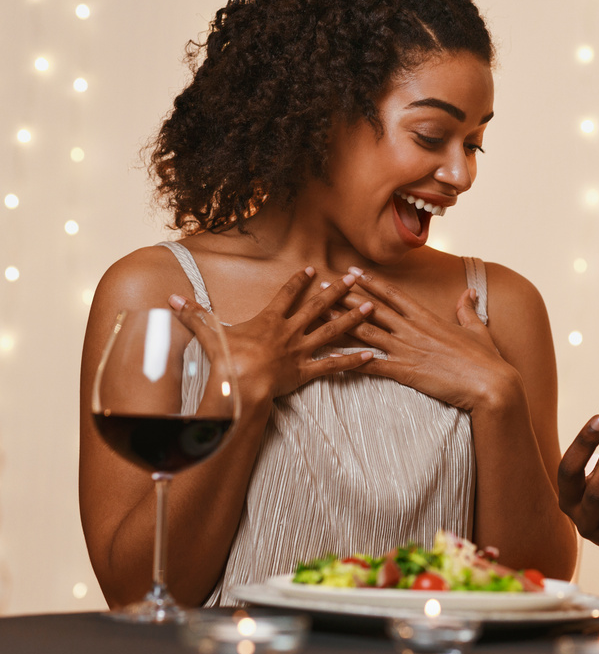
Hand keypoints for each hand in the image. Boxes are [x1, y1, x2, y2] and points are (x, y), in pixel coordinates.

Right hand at [168, 267, 372, 408]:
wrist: (239, 385)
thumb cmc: (225, 359)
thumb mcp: (208, 333)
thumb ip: (193, 315)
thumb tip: (171, 299)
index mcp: (269, 320)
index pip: (287, 295)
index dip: (299, 281)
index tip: (312, 268)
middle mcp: (290, 332)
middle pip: (318, 306)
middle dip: (337, 290)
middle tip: (356, 277)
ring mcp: (301, 351)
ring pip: (333, 330)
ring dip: (353, 318)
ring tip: (372, 307)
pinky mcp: (306, 372)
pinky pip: (334, 366)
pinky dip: (353, 362)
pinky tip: (372, 356)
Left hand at [340, 268, 516, 410]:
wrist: (491, 384)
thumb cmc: (487, 359)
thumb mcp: (477, 329)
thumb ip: (467, 310)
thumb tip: (469, 293)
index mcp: (428, 318)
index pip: (393, 294)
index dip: (371, 282)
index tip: (352, 272)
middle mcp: (413, 330)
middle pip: (372, 309)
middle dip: (345, 297)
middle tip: (323, 288)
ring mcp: (408, 350)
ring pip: (366, 332)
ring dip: (340, 323)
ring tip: (318, 315)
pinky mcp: (406, 372)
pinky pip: (371, 366)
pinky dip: (349, 362)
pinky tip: (330, 359)